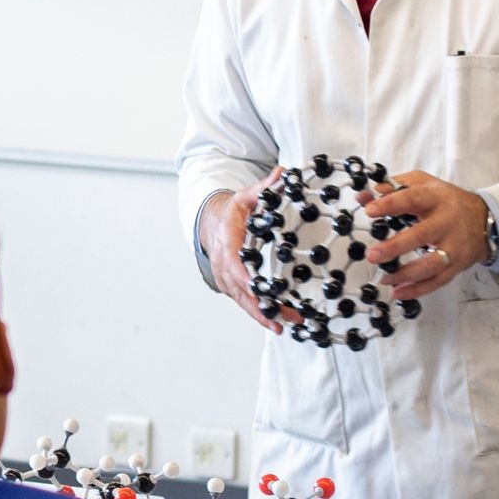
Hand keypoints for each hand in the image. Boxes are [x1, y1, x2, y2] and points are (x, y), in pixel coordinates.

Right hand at [198, 190, 273, 331]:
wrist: (211, 225)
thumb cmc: (231, 212)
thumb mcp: (246, 197)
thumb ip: (264, 188)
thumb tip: (283, 174)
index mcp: (226, 241)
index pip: (232, 261)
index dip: (243, 276)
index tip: (256, 287)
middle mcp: (223, 264)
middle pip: (240, 289)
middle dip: (261, 305)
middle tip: (282, 318)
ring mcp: (226, 278)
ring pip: (244, 301)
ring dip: (264, 314)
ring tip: (287, 325)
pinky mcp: (232, 287)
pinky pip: (246, 303)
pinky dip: (261, 314)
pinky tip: (279, 323)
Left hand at [362, 171, 490, 302]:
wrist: (485, 219)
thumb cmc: (445, 200)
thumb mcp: (422, 183)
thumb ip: (392, 187)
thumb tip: (362, 196)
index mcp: (435, 198)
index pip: (412, 199)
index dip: (391, 204)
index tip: (370, 210)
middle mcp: (446, 222)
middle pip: (422, 235)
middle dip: (396, 247)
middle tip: (372, 255)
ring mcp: (454, 246)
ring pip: (432, 264)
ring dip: (406, 274)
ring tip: (384, 278)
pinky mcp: (458, 265)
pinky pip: (438, 281)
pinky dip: (418, 289)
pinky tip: (398, 292)